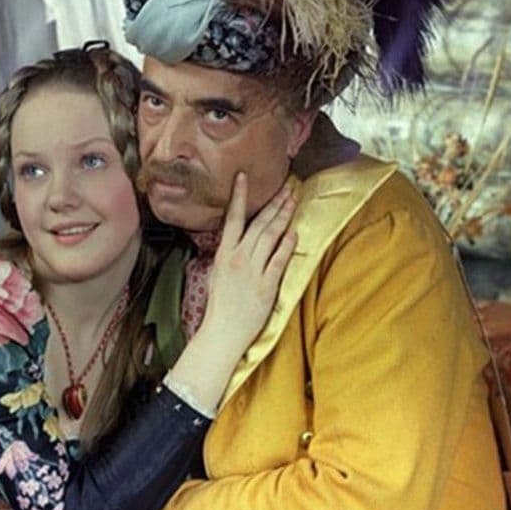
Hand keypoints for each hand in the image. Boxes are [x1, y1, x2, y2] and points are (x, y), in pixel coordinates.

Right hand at [200, 173, 296, 352]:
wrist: (222, 332)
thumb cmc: (220, 307)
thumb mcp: (216, 274)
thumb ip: (228, 255)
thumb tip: (235, 238)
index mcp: (223, 254)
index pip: (232, 219)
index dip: (239, 196)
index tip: (244, 177)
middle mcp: (238, 259)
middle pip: (258, 224)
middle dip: (274, 203)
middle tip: (287, 187)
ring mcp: (252, 272)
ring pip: (270, 236)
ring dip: (283, 217)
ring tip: (293, 201)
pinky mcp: (267, 286)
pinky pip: (279, 260)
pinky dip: (287, 244)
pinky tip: (294, 232)